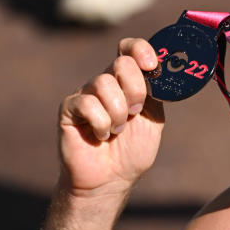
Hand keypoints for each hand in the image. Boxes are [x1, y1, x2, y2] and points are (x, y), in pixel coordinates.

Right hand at [58, 38, 165, 196]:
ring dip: (119, 113)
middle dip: (135, 90)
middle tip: (135, 113)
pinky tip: (101, 137)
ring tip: (117, 131)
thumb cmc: (131, 151)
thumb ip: (156, 94)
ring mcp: (85, 94)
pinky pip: (87, 104)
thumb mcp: (153, 120)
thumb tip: (160, 70)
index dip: (140, 49)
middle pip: (121, 63)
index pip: (129, 48)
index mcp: (127, 82)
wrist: (111, 180)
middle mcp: (105, 83)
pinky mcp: (68, 109)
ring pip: (104, 83)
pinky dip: (101, 124)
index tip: (151, 65)